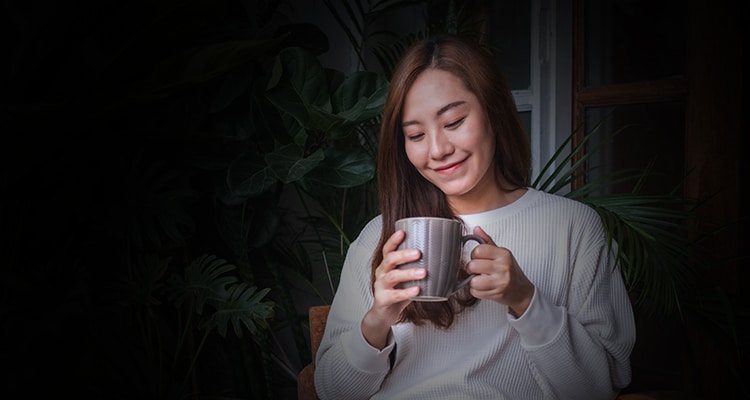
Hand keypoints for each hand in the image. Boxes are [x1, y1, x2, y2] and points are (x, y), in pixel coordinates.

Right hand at [362, 229, 424, 348]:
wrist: (383, 315)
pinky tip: (417, 290)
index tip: (403, 232)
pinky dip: (407, 292)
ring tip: (423, 272)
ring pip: (393, 276)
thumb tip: (443, 259)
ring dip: (409, 273)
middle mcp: (382, 273)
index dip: (394, 240)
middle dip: (404, 255)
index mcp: (387, 265)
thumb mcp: (405, 279)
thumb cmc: (397, 294)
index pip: (388, 249)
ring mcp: (381, 286)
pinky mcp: (383, 300)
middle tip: (418, 253)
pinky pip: (395, 295)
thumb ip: (417, 269)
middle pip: (389, 259)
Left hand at [467, 226, 534, 316]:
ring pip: (473, 281)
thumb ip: (487, 241)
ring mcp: (500, 281)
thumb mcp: (501, 254)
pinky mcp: (496, 294)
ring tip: (481, 279)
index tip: (478, 258)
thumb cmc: (510, 271)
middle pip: (473, 265)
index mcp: (504, 254)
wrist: (521, 290)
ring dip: (474, 281)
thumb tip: (476, 229)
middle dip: (472, 269)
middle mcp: (503, 267)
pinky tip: (484, 287)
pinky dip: (476, 291)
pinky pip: (475, 292)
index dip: (474, 255)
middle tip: (478, 270)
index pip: (478, 250)